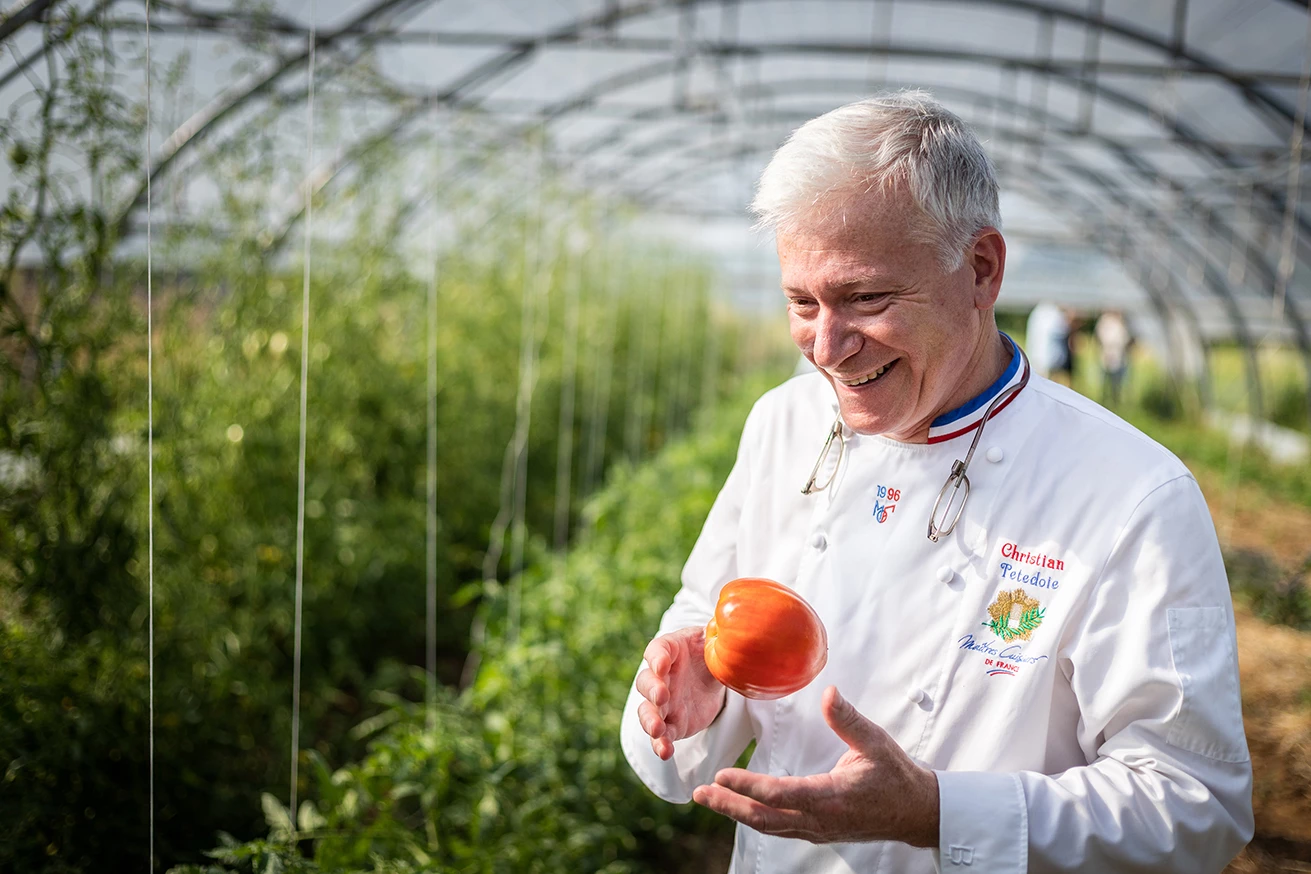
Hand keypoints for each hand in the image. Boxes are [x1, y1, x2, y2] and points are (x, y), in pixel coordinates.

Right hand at [635, 626, 726, 760]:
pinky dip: (660, 744)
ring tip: (658, 730)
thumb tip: (730, 626)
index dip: (656, 658)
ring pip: (647, 711)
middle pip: (646, 682)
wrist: (711, 675)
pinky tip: (665, 752)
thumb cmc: (708, 652)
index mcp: (669, 650)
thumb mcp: (714, 639)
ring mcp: (662, 702)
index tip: (662, 665)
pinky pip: (661, 735)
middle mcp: (660, 677)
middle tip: (662, 697)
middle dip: (652, 691)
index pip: (656, 651)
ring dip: (650, 721)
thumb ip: (718, 635)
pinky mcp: (671, 723)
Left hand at [691, 686, 939, 847]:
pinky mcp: (818, 831)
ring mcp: (818, 829)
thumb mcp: (876, 742)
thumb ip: (849, 719)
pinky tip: (738, 805)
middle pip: (765, 817)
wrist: (916, 812)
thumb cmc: (896, 775)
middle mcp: (821, 819)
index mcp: (833, 797)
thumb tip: (828, 692)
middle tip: (701, 792)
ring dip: (737, 812)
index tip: (722, 774)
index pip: (782, 794)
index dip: (748, 786)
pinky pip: (780, 827)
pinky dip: (755, 817)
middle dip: (730, 805)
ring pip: (769, 825)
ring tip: (709, 797)